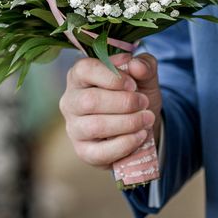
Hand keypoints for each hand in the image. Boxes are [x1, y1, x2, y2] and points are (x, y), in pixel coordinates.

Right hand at [59, 52, 161, 168]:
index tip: (133, 84)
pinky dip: (125, 144)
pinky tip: (141, 135)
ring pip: (95, 126)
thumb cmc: (134, 94)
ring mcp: (74, 127)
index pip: (85, 69)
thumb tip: (137, 65)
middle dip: (124, 102)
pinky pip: (101, 152)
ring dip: (127, 123)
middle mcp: (70, 101)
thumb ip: (144, 65)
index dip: (111, 76)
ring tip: (147, 118)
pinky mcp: (83, 151)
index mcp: (80, 76)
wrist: (140, 124)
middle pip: (90, 100)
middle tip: (144, 102)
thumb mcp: (144, 76)